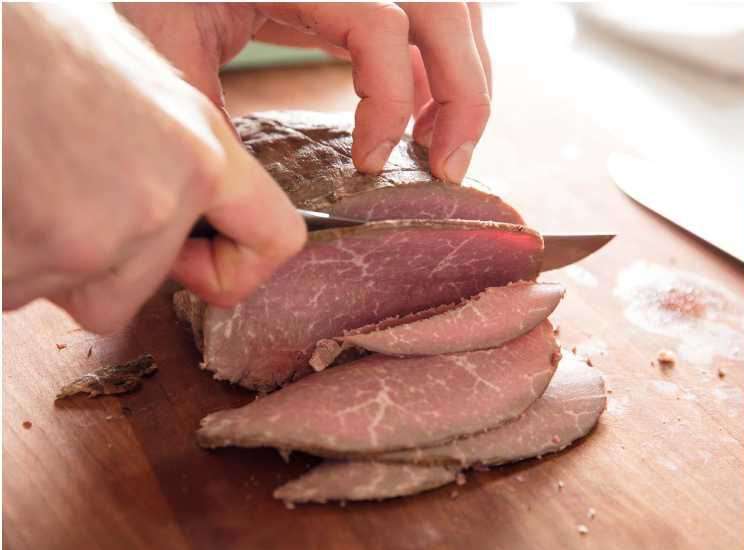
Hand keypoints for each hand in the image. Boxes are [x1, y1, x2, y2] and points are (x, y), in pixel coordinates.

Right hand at [1, 5, 304, 330]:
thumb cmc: (28, 39)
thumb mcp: (125, 74)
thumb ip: (166, 149)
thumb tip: (183, 206)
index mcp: (197, 149)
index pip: (272, 238)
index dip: (231, 265)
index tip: (196, 262)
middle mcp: (160, 200)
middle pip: (136, 288)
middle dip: (90, 260)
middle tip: (43, 189)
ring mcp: (96, 236)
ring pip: (71, 293)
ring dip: (35, 258)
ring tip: (14, 182)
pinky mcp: (32, 255)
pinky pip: (14, 290)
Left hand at [119, 2, 491, 182]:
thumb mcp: (166, 54)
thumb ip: (217, 127)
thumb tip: (268, 220)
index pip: (385, 22)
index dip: (389, 100)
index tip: (369, 165)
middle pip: (450, 8)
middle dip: (463, 96)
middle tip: (445, 169)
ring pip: (457, 10)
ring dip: (462, 82)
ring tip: (437, 149)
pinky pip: (430, 17)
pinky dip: (437, 68)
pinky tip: (414, 118)